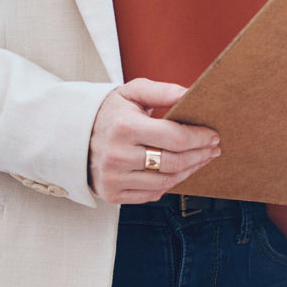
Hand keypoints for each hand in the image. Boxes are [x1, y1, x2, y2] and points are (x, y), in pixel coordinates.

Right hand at [89, 79, 218, 203]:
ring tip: (199, 160)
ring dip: (189, 171)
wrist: (74, 136)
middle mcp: (117, 155)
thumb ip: (162, 91)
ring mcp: (113, 178)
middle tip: (212, 149)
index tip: (213, 135)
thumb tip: (192, 93)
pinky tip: (176, 172)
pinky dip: (168, 185)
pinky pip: (151, 195)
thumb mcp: (131, 93)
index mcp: (124, 127)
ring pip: (166, 182)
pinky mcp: (111, 193)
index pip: (175, 137)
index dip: (200, 138)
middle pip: (174, 162)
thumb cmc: (110, 113)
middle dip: (200, 156)